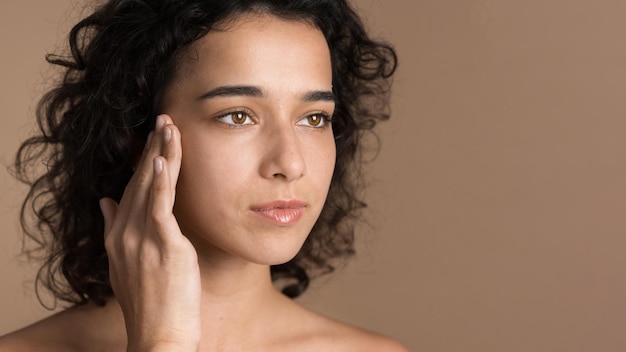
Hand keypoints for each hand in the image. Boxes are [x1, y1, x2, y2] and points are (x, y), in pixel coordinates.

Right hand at [100, 115, 200, 351]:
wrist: (159, 336)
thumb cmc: (151, 304)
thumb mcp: (125, 265)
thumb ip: (116, 231)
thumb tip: (106, 202)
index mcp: (118, 238)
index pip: (130, 190)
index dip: (141, 163)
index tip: (151, 139)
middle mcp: (125, 234)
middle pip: (139, 182)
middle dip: (151, 149)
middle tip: (163, 120)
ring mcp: (141, 239)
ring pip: (151, 187)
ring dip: (160, 153)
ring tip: (168, 126)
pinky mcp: (163, 246)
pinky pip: (161, 207)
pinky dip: (163, 181)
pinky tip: (164, 158)